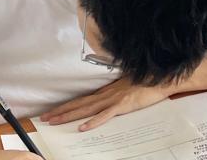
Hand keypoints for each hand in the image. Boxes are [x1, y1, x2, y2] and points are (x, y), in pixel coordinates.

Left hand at [41, 76, 174, 131]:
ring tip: (55, 121)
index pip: (83, 99)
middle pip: (80, 104)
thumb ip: (117, 91)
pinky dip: (94, 121)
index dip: (67, 105)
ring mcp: (114, 99)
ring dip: (70, 115)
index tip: (52, 111)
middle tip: (45, 118)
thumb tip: (108, 97)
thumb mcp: (128, 85)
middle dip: (61, 111)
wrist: (162, 79)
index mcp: (108, 90)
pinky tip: (83, 127)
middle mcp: (107, 94)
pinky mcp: (123, 105)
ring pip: (87, 109)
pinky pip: (105, 115)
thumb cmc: (147, 81)